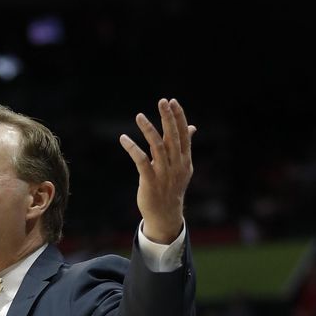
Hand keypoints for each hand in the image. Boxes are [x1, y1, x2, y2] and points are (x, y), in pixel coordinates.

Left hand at [120, 98, 194, 243]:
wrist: (165, 213)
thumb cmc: (172, 186)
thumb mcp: (182, 166)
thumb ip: (184, 145)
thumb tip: (192, 127)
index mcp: (185, 159)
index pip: (183, 134)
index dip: (178, 118)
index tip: (172, 101)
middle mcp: (176, 165)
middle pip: (173, 137)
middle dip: (168, 118)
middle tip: (162, 101)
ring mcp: (164, 173)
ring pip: (158, 147)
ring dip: (149, 130)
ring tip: (139, 116)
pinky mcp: (150, 181)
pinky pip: (141, 161)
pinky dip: (132, 148)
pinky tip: (123, 138)